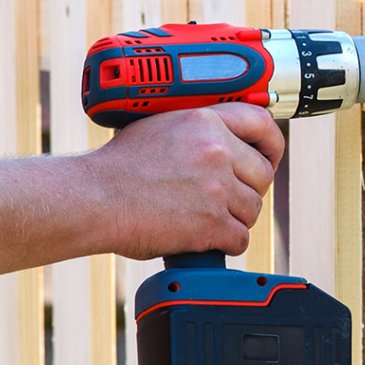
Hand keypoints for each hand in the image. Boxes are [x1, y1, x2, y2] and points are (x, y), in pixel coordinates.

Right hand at [88, 103, 284, 260]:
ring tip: (206, 218)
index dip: (272, 145)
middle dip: (248, 189)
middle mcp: (217, 151)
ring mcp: (216, 188)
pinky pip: (240, 238)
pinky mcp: (211, 223)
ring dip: (234, 218)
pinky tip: (205, 239)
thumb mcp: (162, 126)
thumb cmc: (118, 167)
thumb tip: (228, 141)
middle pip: (263, 174)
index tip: (270, 157)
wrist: (92, 198)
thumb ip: (200, 130)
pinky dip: (225, 243)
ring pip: (252, 209)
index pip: (262, 125)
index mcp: (206, 121)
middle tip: (227, 198)